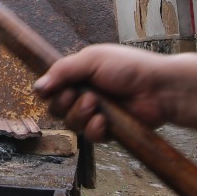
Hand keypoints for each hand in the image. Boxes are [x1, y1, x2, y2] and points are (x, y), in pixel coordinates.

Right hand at [33, 44, 174, 141]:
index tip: (55, 89)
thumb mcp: (93, 59)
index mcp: (79, 75)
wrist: (159, 88)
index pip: (51, 88)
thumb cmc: (130, 67)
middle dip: (66, 104)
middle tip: (85, 96)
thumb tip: (37, 87)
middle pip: (56, 109)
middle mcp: (84, 94)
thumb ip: (63, 70)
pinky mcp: (107, 131)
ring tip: (97, 105)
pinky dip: (94, 129)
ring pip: (71, 124)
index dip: (50, 91)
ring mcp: (95, 114)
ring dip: (81, 115)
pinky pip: (89, 137)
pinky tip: (104, 121)